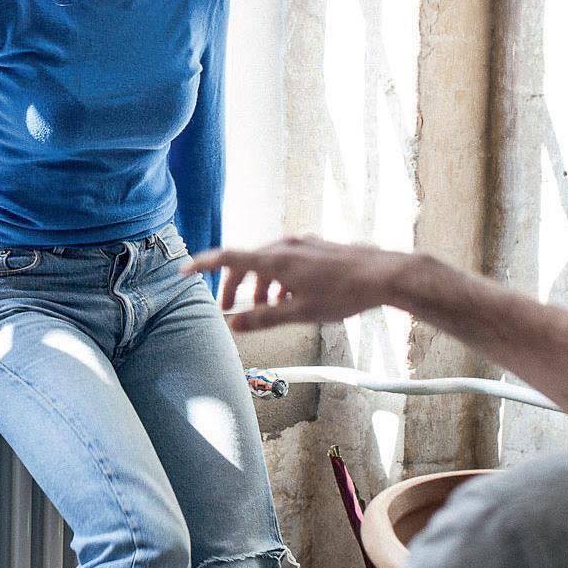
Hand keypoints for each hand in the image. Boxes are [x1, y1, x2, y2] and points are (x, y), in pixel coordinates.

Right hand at [184, 238, 412, 330]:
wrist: (383, 274)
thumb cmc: (343, 294)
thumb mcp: (300, 312)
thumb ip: (264, 319)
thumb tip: (235, 323)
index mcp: (275, 260)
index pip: (228, 258)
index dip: (203, 264)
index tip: (184, 271)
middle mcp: (284, 246)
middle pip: (246, 262)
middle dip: (234, 285)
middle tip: (228, 307)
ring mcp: (301, 244)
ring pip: (268, 262)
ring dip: (259, 285)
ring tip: (265, 308)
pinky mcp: (315, 248)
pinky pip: (286, 260)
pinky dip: (278, 278)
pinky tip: (292, 297)